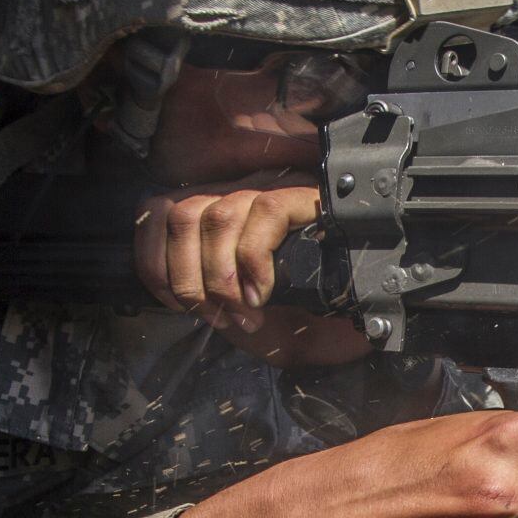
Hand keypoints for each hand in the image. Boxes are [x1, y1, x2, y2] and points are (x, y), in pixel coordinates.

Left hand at [132, 172, 365, 363]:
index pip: (158, 211)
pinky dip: (255, 260)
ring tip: (245, 312)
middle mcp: (242, 196)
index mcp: (220, 217)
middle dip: (189, 278)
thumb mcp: (240, 317)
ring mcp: (275, 193)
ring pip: (217, 214)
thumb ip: (203, 299)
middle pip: (182, 214)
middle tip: (219, 317)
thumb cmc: (305, 322)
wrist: (363, 324)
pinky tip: (264, 293)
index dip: (153, 258)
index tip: (172, 302)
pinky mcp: (309, 199)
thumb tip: (173, 293)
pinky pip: (266, 213)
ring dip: (221, 275)